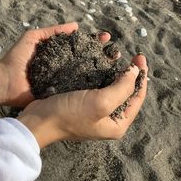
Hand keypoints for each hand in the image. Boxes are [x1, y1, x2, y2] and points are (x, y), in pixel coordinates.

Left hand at [0, 22, 114, 106]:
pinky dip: (89, 88)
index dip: (93, 41)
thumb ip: (52, 31)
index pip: (80, 45)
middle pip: (86, 59)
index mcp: (58, 53)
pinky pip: (76, 90)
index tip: (106, 37)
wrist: (5, 82)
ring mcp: (62, 81)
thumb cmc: (17, 59)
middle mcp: (63, 67)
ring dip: (100, 71)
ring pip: (85, 75)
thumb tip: (76, 26)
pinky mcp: (60, 93)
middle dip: (101, 55)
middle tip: (115, 52)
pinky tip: (105, 84)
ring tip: (116, 66)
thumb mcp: (32, 38)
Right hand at [18, 54, 147, 147]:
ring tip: (115, 56)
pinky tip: (98, 63)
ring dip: (115, 72)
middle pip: (125, 93)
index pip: (137, 98)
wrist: (39, 120)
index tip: (139, 57)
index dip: (141, 77)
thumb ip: (122, 87)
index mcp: (117, 124)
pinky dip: (100, 74)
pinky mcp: (81, 104)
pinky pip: (96, 87)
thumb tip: (134, 72)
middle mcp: (107, 119)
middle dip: (130, 74)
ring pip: (111, 88)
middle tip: (130, 56)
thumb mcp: (101, 102)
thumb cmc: (70, 114)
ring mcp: (93, 112)